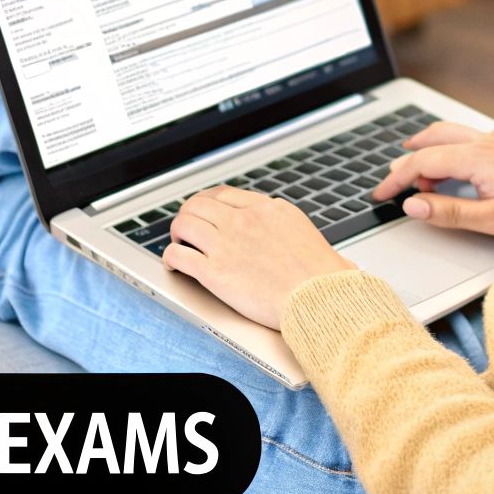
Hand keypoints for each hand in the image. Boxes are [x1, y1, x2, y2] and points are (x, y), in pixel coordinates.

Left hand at [163, 186, 356, 330]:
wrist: (319, 298)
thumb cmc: (322, 276)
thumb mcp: (310, 236)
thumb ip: (293, 230)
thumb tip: (304, 240)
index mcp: (267, 209)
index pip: (224, 194)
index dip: (209, 203)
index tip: (206, 211)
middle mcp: (243, 220)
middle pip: (199, 203)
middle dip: (189, 214)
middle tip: (188, 227)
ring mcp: (226, 244)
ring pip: (183, 224)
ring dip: (177, 233)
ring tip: (179, 243)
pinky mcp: (214, 272)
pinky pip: (178, 255)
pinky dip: (171, 258)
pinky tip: (174, 264)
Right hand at [370, 122, 493, 241]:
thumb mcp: (491, 221)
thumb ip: (448, 212)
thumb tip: (412, 204)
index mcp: (478, 158)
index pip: (423, 162)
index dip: (397, 178)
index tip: (381, 194)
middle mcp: (488, 143)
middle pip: (434, 138)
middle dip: (409, 158)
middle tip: (394, 180)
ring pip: (453, 133)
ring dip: (430, 149)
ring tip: (418, 172)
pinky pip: (472, 138)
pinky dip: (452, 149)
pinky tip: (457, 168)